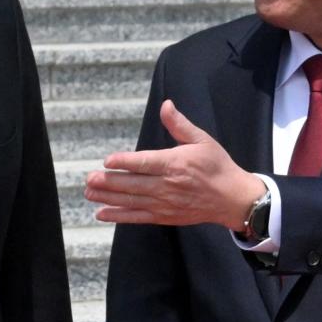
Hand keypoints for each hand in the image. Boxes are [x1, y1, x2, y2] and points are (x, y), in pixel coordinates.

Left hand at [84, 100, 266, 229]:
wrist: (233, 199)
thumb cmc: (217, 166)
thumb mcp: (202, 140)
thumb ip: (179, 124)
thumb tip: (166, 105)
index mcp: (175, 164)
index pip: (145, 163)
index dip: (125, 162)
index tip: (107, 161)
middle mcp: (168, 185)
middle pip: (133, 184)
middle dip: (109, 182)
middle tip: (89, 178)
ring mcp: (165, 203)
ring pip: (131, 201)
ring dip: (108, 197)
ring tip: (89, 192)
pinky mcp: (164, 216)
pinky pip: (138, 217)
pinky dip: (119, 216)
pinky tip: (101, 213)